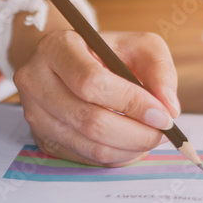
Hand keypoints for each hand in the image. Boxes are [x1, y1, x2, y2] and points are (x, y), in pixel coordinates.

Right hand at [13, 29, 181, 164]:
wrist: (67, 65)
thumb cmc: (105, 54)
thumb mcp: (136, 46)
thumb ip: (159, 69)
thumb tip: (168, 108)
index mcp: (56, 48)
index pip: (92, 82)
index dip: (131, 103)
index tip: (163, 115)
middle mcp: (35, 80)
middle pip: (89, 120)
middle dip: (135, 133)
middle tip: (161, 133)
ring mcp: (34, 113)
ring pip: (88, 144)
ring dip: (128, 148)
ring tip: (149, 138)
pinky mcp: (42, 138)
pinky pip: (84, 156)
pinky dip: (115, 156)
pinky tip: (129, 144)